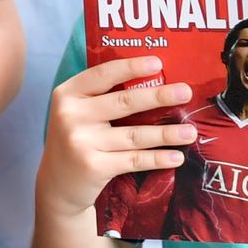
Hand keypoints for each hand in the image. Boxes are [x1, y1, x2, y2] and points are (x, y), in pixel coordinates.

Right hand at [37, 56, 193, 219]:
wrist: (58, 184)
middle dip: (158, 96)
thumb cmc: (76, 139)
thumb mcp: (77, 112)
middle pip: (124, 102)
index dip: (131, 67)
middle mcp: (71, 115)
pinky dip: (158, 159)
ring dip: (166, 133)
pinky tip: (176, 156)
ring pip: (134, 134)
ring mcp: (82, 142)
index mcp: (67, 94)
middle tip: (185, 92)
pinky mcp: (94, 167)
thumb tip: (152, 81)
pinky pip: (134, 160)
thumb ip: (101, 97)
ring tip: (190, 131)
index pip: (103, 74)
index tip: (158, 63)